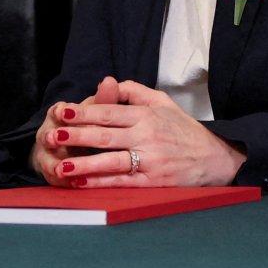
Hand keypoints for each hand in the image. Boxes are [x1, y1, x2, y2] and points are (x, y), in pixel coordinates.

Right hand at [30, 76, 120, 184]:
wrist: (70, 149)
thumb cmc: (88, 125)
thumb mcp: (96, 111)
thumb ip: (104, 100)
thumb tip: (110, 81)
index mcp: (59, 115)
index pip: (57, 112)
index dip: (60, 112)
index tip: (63, 110)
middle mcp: (49, 134)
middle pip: (50, 136)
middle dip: (55, 137)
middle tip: (55, 138)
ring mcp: (49, 155)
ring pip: (49, 159)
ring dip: (54, 163)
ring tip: (60, 169)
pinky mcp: (54, 174)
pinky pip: (57, 179)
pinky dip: (64, 182)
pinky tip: (71, 184)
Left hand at [49, 80, 246, 187]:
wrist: (217, 157)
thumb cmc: (185, 130)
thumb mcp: (163, 102)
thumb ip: (134, 91)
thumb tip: (108, 84)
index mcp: (145, 115)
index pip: (108, 112)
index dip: (82, 112)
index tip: (61, 112)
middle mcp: (146, 136)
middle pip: (104, 135)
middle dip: (75, 136)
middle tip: (50, 136)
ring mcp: (150, 160)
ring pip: (111, 161)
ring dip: (83, 164)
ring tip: (60, 166)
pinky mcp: (154, 181)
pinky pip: (122, 182)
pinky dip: (101, 183)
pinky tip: (82, 184)